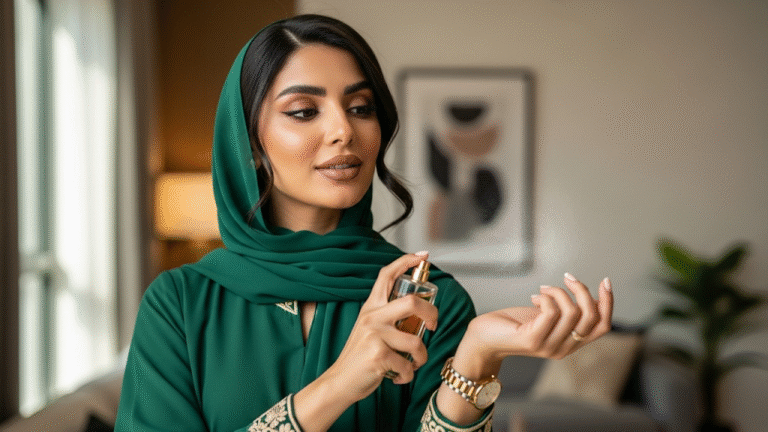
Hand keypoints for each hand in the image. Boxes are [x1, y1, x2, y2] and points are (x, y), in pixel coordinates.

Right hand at [325, 252, 438, 397]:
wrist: (340, 381)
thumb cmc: (361, 356)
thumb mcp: (370, 328)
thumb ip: (388, 317)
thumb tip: (419, 311)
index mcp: (371, 307)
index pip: (387, 275)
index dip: (406, 261)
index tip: (423, 255)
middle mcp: (372, 317)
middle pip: (412, 302)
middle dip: (432, 314)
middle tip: (433, 326)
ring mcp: (374, 335)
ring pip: (415, 342)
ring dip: (421, 358)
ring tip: (413, 364)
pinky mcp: (378, 355)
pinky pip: (407, 365)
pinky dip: (408, 375)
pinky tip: (399, 376)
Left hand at [455, 274, 613, 376]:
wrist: (483, 338)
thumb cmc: (513, 324)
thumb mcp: (546, 316)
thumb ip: (565, 311)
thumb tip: (586, 293)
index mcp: (571, 343)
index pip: (602, 326)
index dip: (609, 303)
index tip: (605, 280)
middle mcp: (564, 348)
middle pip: (592, 318)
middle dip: (583, 291)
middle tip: (568, 277)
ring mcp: (548, 346)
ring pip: (572, 312)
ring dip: (559, 291)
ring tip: (543, 289)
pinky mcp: (532, 340)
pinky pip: (551, 311)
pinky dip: (546, 297)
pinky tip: (535, 296)